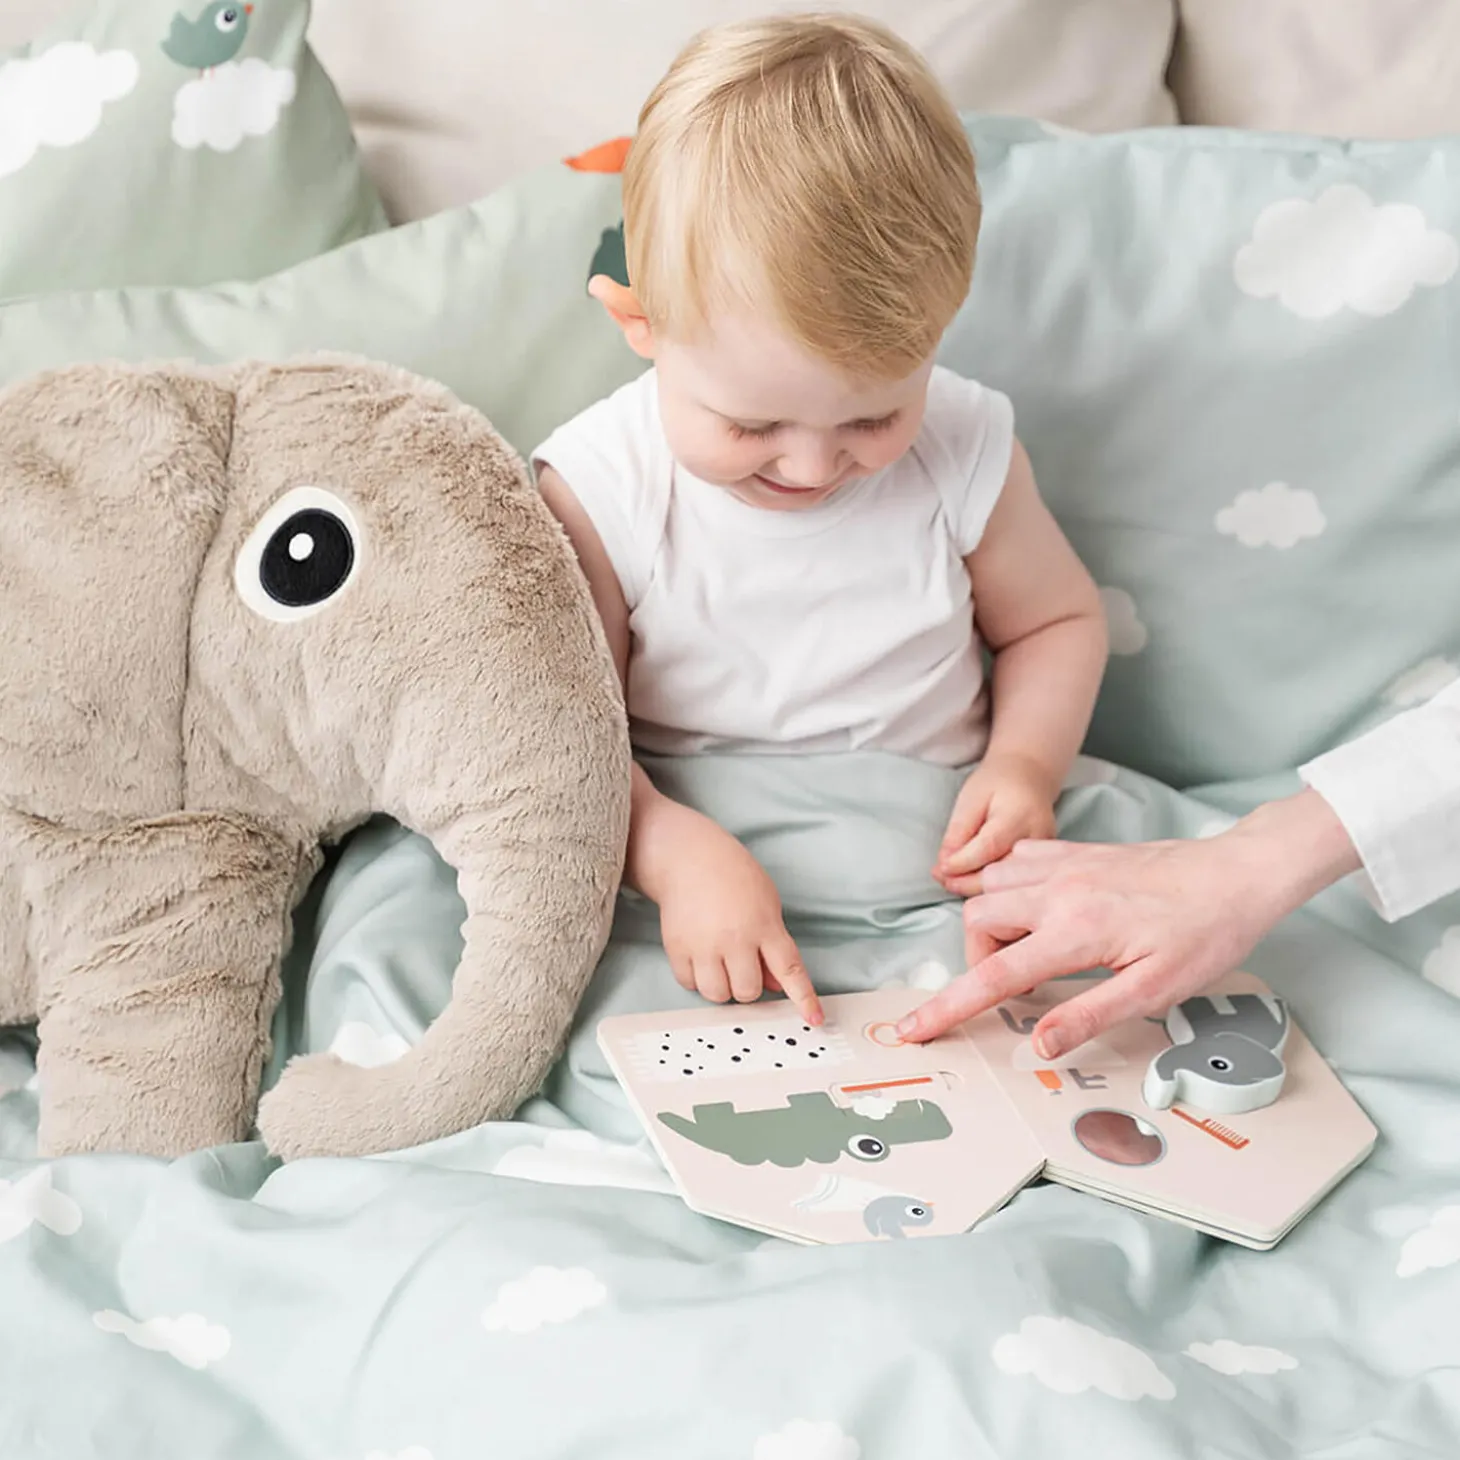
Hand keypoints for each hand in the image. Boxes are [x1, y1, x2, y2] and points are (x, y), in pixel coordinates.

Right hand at [653, 815, 822, 1025]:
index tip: (815, 1019)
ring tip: (720, 962)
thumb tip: (776, 984)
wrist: (688, 858)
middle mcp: (734, 939)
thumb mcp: (767, 903)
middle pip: (748, 992)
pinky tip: (700, 957)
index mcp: (764, 926)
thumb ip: (773, 945)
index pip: (790, 970)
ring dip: (722, 986)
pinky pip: (690, 985)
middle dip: (749, 985)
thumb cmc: (733, 875)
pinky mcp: (677, 949)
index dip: (804, 998)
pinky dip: (697, 978)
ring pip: (718, 995)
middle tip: (742, 964)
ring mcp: (703, 946)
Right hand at [898, 792, 1359, 1053]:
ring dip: (993, 923)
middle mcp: (1058, 891)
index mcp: (1076, 932)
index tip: (914, 1028)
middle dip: (979, 959)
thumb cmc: (1205, 934)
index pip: (994, 977)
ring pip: (990, 887)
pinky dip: (1009, 887)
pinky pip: (1014, 861)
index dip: (949, 1007)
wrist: (1236, 873)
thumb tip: (1040, 1044)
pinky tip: (1037, 909)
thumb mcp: (1155, 990)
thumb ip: (1089, 1015)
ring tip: (1031, 952)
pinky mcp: (1074, 851)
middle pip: (978, 922)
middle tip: (1017, 989)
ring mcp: (1063, 865)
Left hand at [933, 753, 1057, 895]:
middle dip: (967, 883)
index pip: (989, 847)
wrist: (1030, 776)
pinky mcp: (1043, 863)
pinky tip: (969, 879)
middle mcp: (1038, 837)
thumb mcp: (971, 797)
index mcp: (1020, 815)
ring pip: (1009, 883)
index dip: (963, 862)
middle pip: (1003, 873)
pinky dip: (991, 885)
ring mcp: (1044, 853)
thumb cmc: (997, 782)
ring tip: (950, 880)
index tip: (941, 869)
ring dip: (976, 887)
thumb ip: (959, 830)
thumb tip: (946, 865)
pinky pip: (1015, 881)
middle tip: (941, 878)